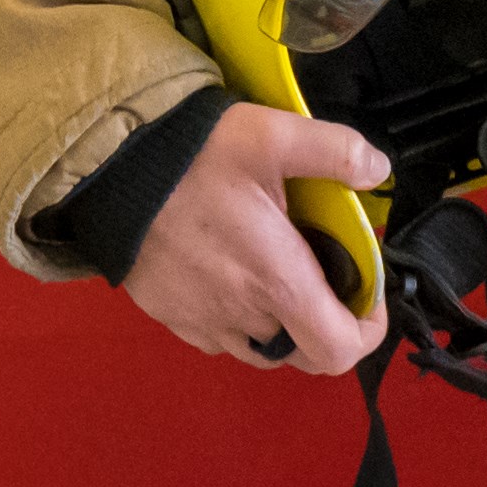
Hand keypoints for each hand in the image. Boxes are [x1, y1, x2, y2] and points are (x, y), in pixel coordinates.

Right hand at [121, 101, 391, 373]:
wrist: (108, 170)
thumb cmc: (194, 156)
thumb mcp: (274, 135)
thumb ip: (336, 151)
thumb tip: (378, 171)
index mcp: (275, 280)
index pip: (338, 350)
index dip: (368, 330)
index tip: (369, 290)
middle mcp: (240, 316)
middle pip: (305, 351)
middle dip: (329, 321)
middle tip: (330, 270)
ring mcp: (202, 323)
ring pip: (263, 347)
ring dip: (285, 320)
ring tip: (283, 265)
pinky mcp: (172, 317)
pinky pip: (223, 336)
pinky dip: (244, 316)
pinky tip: (238, 267)